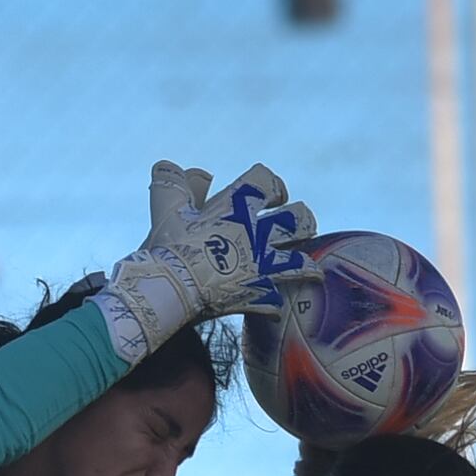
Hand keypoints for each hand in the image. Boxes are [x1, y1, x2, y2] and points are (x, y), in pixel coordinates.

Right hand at [98, 162, 315, 353]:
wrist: (169, 290)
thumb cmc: (168, 245)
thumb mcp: (166, 207)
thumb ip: (171, 183)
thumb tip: (167, 166)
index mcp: (236, 207)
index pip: (266, 181)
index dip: (273, 183)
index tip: (272, 193)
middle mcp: (256, 234)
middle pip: (298, 219)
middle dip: (303, 219)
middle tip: (298, 224)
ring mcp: (261, 266)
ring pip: (299, 262)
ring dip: (305, 264)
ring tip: (310, 268)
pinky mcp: (257, 296)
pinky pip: (275, 303)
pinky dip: (274, 305)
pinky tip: (275, 308)